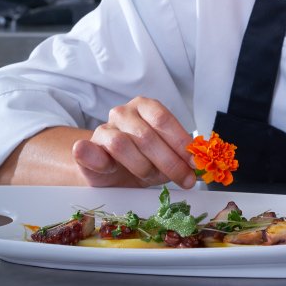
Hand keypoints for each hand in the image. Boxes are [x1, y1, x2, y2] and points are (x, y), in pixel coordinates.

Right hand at [71, 97, 195, 188]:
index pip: (163, 120)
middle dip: (169, 161)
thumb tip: (198, 168)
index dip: (180, 142)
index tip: (194, 162)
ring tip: (151, 178)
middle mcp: (123, 113)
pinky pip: (87, 150)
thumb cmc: (143, 160)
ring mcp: (103, 129)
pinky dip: (97, 159)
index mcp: (145, 107)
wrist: (110, 172)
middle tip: (184, 179)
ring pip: (122, 144)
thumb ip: (180, 157)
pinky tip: (108, 167)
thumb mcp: (165, 156)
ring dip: (142, 166)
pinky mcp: (86, 148)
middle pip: (146, 135)